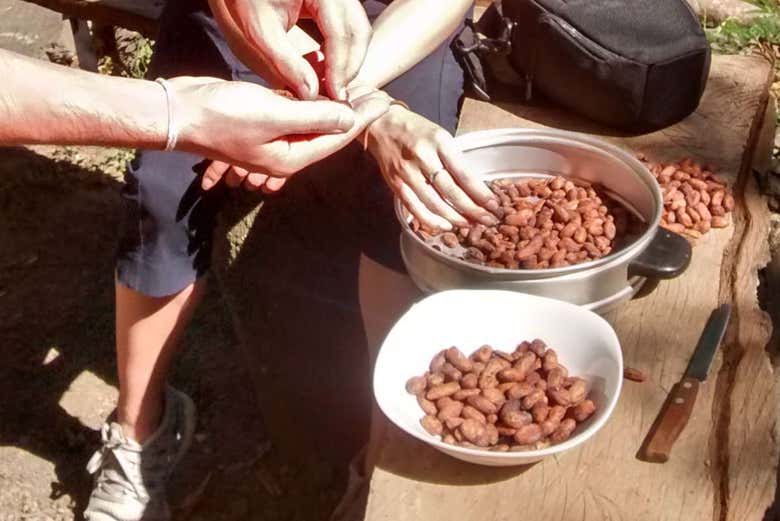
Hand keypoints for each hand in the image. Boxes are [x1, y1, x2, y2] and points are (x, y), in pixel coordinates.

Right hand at [177, 81, 389, 188]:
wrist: (179, 113)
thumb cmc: (222, 116)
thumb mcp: (274, 115)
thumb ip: (314, 117)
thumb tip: (348, 118)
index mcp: (291, 158)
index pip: (337, 138)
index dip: (362, 119)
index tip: (384, 102)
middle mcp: (285, 152)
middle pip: (328, 133)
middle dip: (354, 114)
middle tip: (378, 94)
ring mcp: (273, 139)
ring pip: (313, 123)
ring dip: (334, 106)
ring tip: (358, 90)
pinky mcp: (262, 122)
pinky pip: (295, 115)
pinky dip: (311, 103)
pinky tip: (324, 90)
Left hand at [209, 0, 370, 99]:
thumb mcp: (261, 31)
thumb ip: (286, 63)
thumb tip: (312, 94)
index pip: (341, 34)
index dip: (340, 69)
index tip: (335, 96)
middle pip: (359, 31)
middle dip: (349, 66)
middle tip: (336, 95)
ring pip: (359, 30)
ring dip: (348, 60)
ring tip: (330, 83)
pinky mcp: (337, 0)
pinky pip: (350, 26)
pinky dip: (342, 49)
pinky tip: (325, 66)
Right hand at [365, 105, 498, 230]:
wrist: (381, 125)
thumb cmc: (416, 131)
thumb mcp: (440, 136)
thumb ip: (454, 160)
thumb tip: (475, 190)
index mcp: (439, 142)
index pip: (464, 174)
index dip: (481, 194)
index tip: (494, 205)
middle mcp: (423, 157)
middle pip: (451, 192)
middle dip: (473, 210)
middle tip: (488, 220)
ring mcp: (407, 172)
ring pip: (434, 203)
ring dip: (455, 218)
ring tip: (470, 224)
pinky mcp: (395, 184)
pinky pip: (415, 208)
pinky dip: (431, 220)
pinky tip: (446, 226)